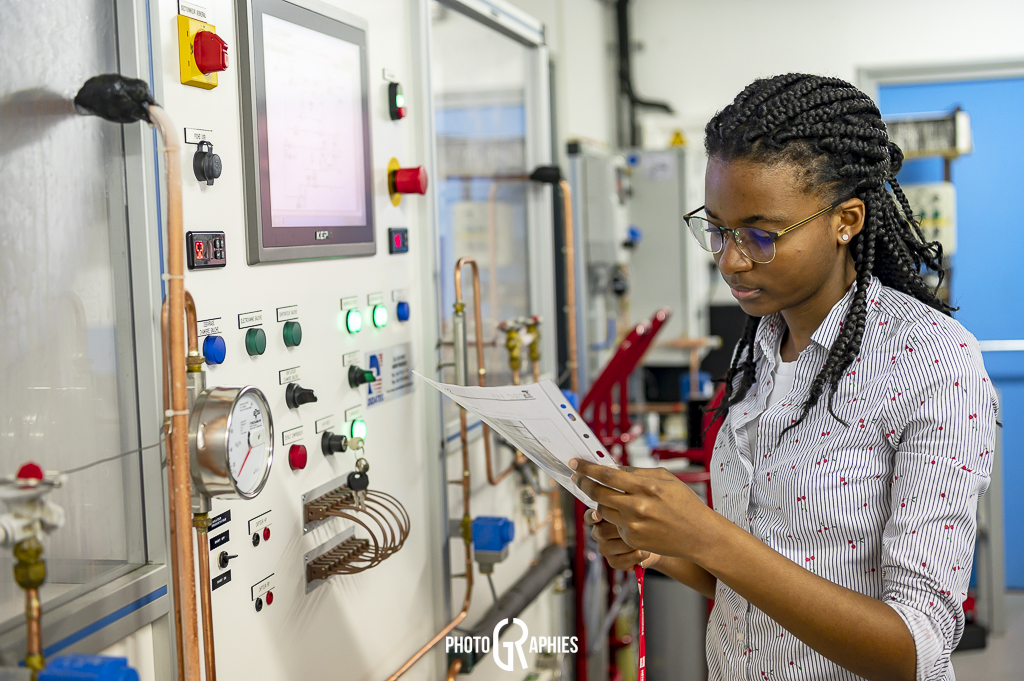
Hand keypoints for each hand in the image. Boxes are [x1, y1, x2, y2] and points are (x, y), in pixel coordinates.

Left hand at [571, 458, 715, 562]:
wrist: (699, 535)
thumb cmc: (684, 503)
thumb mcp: (665, 479)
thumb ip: (637, 473)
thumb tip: (611, 467)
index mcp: (646, 487)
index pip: (607, 475)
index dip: (587, 468)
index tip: (575, 463)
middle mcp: (637, 507)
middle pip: (597, 493)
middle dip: (583, 483)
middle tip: (577, 477)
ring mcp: (633, 526)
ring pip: (602, 510)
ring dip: (599, 500)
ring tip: (604, 493)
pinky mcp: (632, 540)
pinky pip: (614, 524)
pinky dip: (615, 516)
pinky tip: (625, 513)